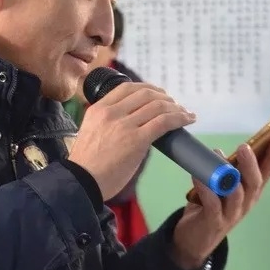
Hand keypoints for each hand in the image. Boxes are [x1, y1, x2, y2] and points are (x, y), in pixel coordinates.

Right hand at [68, 82, 194, 200]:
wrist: (82, 182)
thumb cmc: (87, 165)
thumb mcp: (90, 132)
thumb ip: (107, 123)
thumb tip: (132, 122)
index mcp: (98, 109)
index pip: (127, 87)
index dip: (148, 88)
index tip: (158, 94)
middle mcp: (111, 113)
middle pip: (146, 94)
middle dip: (164, 97)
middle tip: (174, 105)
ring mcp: (124, 125)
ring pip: (158, 106)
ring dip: (176, 108)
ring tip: (185, 114)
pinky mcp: (137, 140)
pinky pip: (164, 122)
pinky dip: (180, 118)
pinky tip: (187, 120)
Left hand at [171, 137, 269, 269]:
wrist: (193, 241)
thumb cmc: (209, 208)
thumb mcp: (221, 188)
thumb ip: (224, 173)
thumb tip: (220, 152)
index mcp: (250, 193)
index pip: (266, 174)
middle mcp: (245, 203)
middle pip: (254, 183)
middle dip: (251, 164)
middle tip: (245, 146)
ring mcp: (231, 214)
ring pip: (236, 193)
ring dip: (228, 174)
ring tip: (218, 156)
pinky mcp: (214, 221)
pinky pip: (212, 202)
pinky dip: (206, 187)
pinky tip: (197, 175)